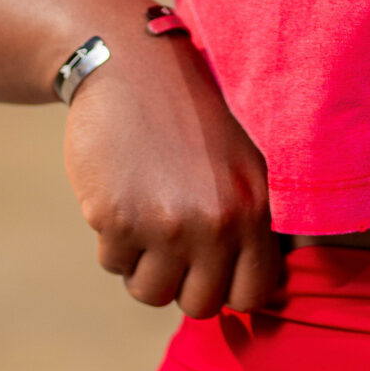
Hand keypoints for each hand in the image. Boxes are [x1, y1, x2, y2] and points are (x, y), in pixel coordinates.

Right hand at [63, 34, 280, 317]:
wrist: (130, 65)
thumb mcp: (246, 159)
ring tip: (149, 215)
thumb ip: (256, 222)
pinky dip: (114, 239)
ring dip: (144, 265)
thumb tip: (255, 295)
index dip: (227, 287)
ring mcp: (166, 223)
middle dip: (183, 281)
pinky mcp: (117, 218)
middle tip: (174, 240)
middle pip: (198, 305)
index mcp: (255, 207)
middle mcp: (216, 221)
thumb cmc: (192, 116)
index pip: (251, 295)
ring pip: (151, 292)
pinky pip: (113, 263)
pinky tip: (124, 193)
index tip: (212, 266)